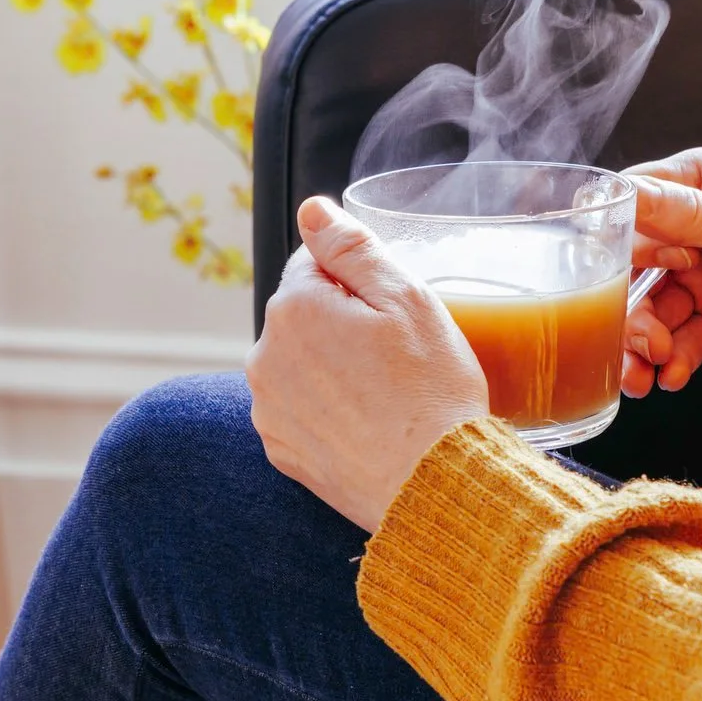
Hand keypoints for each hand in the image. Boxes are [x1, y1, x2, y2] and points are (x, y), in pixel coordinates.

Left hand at [246, 197, 490, 531]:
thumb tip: (311, 212)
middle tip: (398, 359)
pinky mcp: (280, 451)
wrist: (436, 488)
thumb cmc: (432, 393)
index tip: (394, 317)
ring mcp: (268, 409)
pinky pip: (300, 411)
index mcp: (294, 308)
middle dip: (342, 325)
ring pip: (301, 363)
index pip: (316, 266)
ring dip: (332, 368)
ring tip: (385, 396)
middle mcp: (265, 357)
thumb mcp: (407, 299)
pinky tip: (368, 425)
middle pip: (304, 315)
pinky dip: (328, 411)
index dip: (361, 284)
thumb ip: (352, 247)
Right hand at [622, 148, 701, 396]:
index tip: (629, 273)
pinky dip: (672, 362)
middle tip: (641, 344)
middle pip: (629, 270)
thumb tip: (620, 195)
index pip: (630, 206)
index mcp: (697, 186)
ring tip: (650, 373)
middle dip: (626, 312)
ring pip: (649, 313)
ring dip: (643, 346)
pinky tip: (676, 375)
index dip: (616, 242)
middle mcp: (692, 231)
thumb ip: (686, 216)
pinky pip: (680, 343)